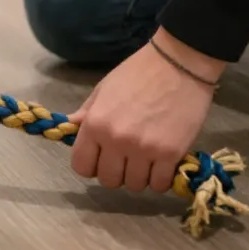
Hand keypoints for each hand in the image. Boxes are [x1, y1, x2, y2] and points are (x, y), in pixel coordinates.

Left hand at [69, 30, 224, 193]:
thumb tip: (70, 127)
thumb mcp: (103, 89)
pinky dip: (159, 178)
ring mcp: (144, 150)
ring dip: (139, 175)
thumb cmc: (137, 72)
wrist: (178, 64)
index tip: (100, 158)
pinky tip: (161, 162)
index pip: (82, 166)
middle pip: (109, 180)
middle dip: (115, 172)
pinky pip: (159, 184)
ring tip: (145, 158)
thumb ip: (86, 113)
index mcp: (95, 124)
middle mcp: (116, 141)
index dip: (90, 165)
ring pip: (134, 185)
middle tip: (125, 158)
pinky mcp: (171, 154)